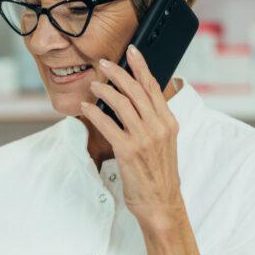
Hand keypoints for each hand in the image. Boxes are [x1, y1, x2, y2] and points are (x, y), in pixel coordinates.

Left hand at [81, 44, 184, 234]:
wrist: (162, 203)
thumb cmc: (160, 175)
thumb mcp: (164, 144)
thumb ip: (154, 122)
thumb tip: (138, 104)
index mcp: (168, 122)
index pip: (154, 87)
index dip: (142, 67)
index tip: (132, 51)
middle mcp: (158, 127)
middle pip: (136, 90)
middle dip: (118, 72)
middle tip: (103, 63)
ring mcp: (144, 138)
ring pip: (121, 103)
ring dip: (104, 90)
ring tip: (92, 84)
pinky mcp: (128, 150)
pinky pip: (107, 125)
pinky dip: (94, 113)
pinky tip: (86, 107)